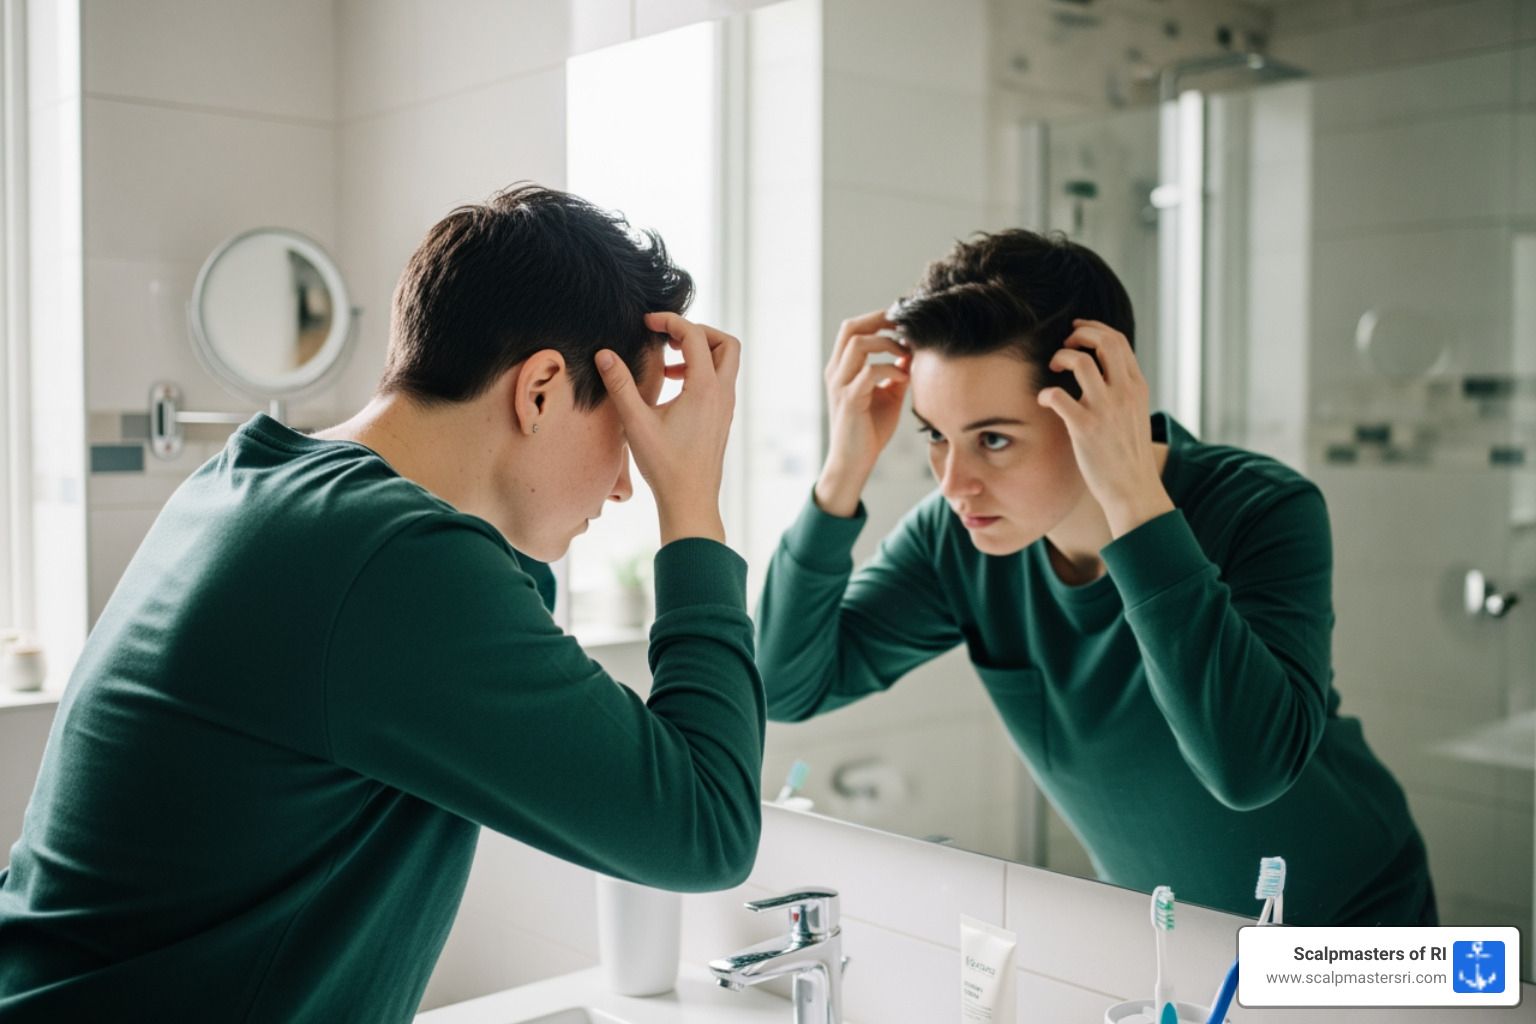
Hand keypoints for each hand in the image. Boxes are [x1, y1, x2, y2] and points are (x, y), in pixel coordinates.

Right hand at [596, 312, 739, 544]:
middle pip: (726, 342)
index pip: (695, 336)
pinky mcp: (722, 417)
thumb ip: (620, 385)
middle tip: (668, 337)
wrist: (690, 500)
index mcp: (705, 389)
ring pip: (726, 362)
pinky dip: (701, 371)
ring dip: (700, 352)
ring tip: (667, 363)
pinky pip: (720, 381)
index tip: (647, 323)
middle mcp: (722, 394)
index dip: (671, 321)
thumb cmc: (665, 465)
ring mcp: (726, 406)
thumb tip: (604, 354)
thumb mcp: (636, 422)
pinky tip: (673, 386)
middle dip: (698, 331)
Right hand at [814, 310, 910, 516]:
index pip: (853, 328)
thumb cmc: (869, 430)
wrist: (854, 462)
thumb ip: (896, 372)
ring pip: (858, 344)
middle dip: (880, 320)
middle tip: (905, 326)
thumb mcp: (887, 394)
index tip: (902, 321)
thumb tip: (912, 352)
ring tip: (906, 353)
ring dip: (887, 343)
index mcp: (842, 368)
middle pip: (851, 328)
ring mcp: (840, 385)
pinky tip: (905, 378)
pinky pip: (869, 372)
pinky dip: (891, 369)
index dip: (877, 318)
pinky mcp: (850, 400)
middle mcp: (836, 372)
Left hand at [1036, 319, 1172, 537]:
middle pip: (1104, 342)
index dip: (1094, 329)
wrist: (1133, 489)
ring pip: (1080, 362)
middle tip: (1064, 345)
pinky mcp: (1085, 428)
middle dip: (1079, 334)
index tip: (1077, 331)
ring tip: (1052, 368)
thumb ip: (1123, 390)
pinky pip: (1058, 395)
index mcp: (1137, 387)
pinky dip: (1046, 392)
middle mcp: (1124, 393)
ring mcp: (1105, 409)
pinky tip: (1044, 400)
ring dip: (1060, 357)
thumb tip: (1103, 371)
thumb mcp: (1135, 414)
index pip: (1118, 342)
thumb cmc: (1128, 454)